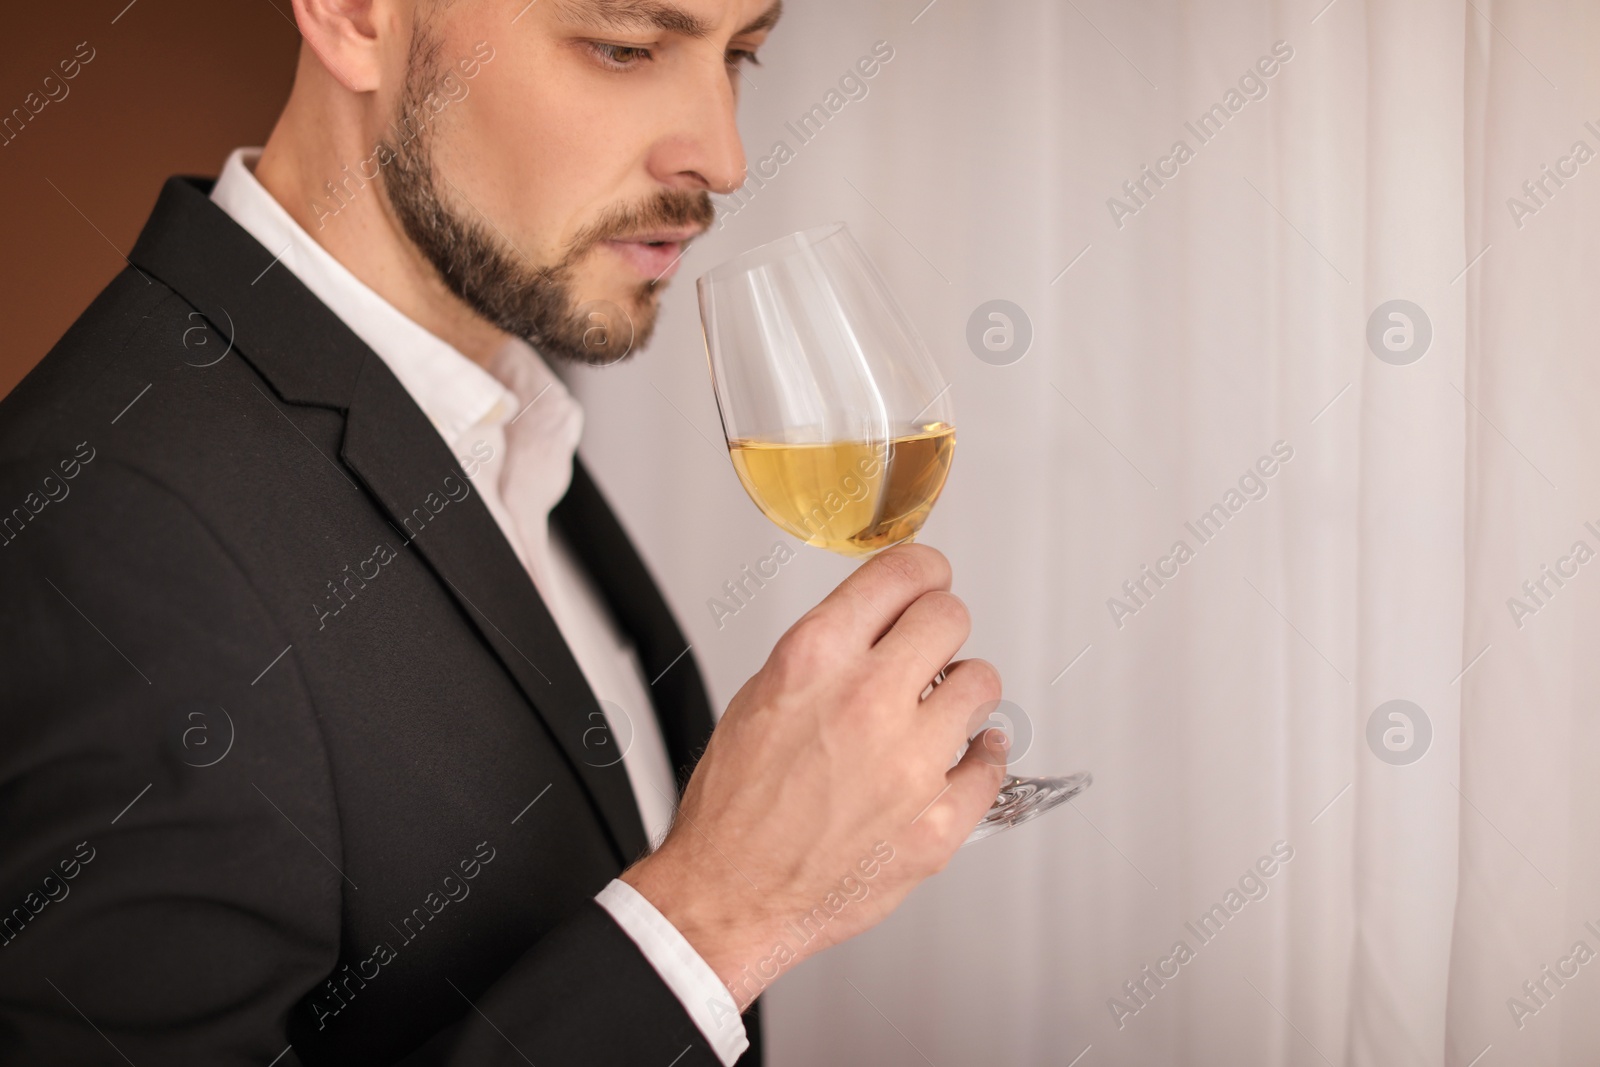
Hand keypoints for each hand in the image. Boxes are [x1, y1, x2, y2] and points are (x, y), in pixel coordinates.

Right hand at [621, 543, 1005, 1007]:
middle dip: (938, 628)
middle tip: (928, 650)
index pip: (902, 573)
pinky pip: (991, 763)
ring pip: (981, 683)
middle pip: (950, 617)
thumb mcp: (760, 695)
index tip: (929, 579)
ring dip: (959, 692)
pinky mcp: (938, 822)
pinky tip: (957, 759)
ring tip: (933, 714)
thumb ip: (827, 652)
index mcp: (816, 659)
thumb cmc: (735, 807)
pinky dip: (979, 758)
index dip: (923, 571)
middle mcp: (868, 701)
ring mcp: (911, 764)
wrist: (730, 895)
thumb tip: (879, 622)